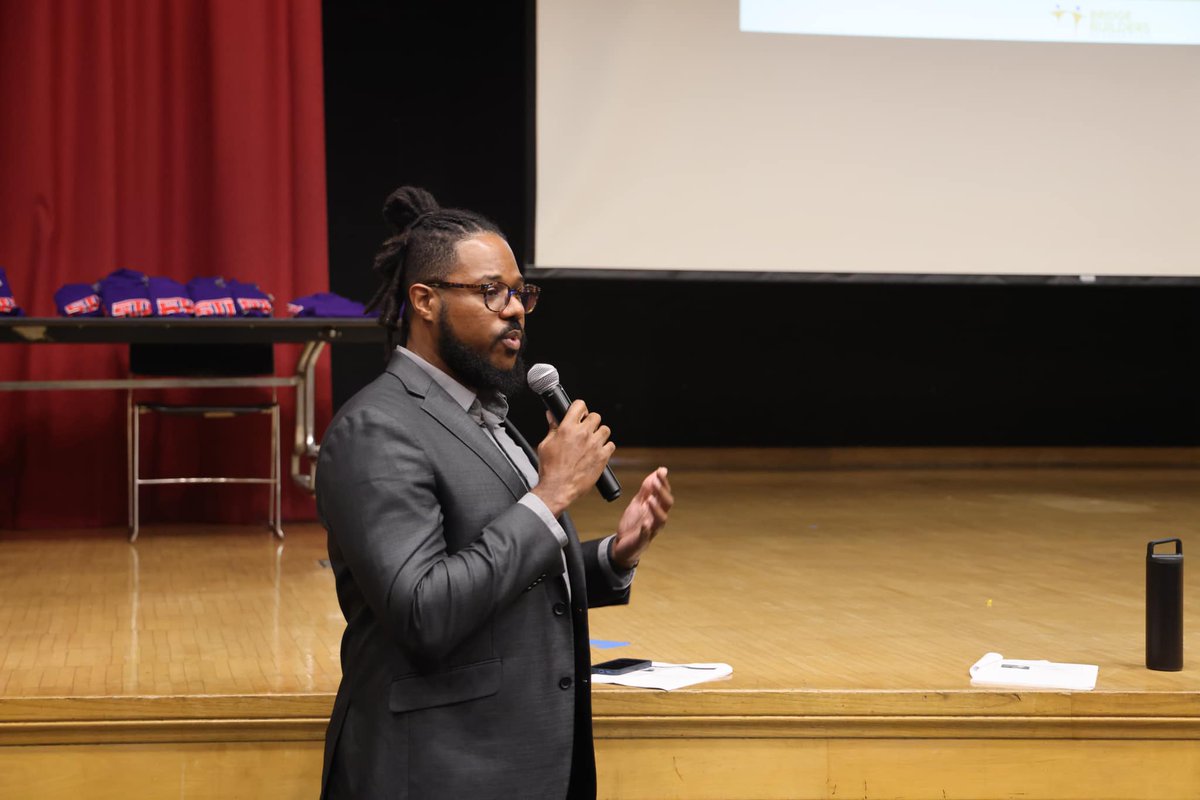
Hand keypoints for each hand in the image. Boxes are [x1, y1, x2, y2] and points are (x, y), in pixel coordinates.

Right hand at [532, 399, 614, 516]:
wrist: (558, 488)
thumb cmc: (550, 469)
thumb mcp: (546, 445)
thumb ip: (552, 428)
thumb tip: (551, 415)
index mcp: (567, 428)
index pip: (580, 405)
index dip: (580, 408)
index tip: (580, 414)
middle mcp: (582, 434)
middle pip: (595, 416)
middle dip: (590, 422)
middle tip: (585, 430)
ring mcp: (594, 445)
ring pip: (605, 429)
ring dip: (599, 434)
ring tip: (592, 442)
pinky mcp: (602, 457)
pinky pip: (611, 445)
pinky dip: (606, 448)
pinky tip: (597, 452)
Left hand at [611, 467, 672, 569]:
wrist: (622, 543)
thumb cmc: (634, 522)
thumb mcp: (639, 501)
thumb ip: (648, 488)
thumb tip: (661, 470)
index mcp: (657, 507)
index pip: (665, 493)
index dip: (663, 482)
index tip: (660, 472)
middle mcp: (657, 518)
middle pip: (666, 504)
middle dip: (662, 492)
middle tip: (655, 482)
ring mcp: (651, 529)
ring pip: (661, 519)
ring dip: (656, 509)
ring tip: (650, 500)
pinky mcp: (642, 539)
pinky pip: (647, 534)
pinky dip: (647, 528)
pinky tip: (645, 523)